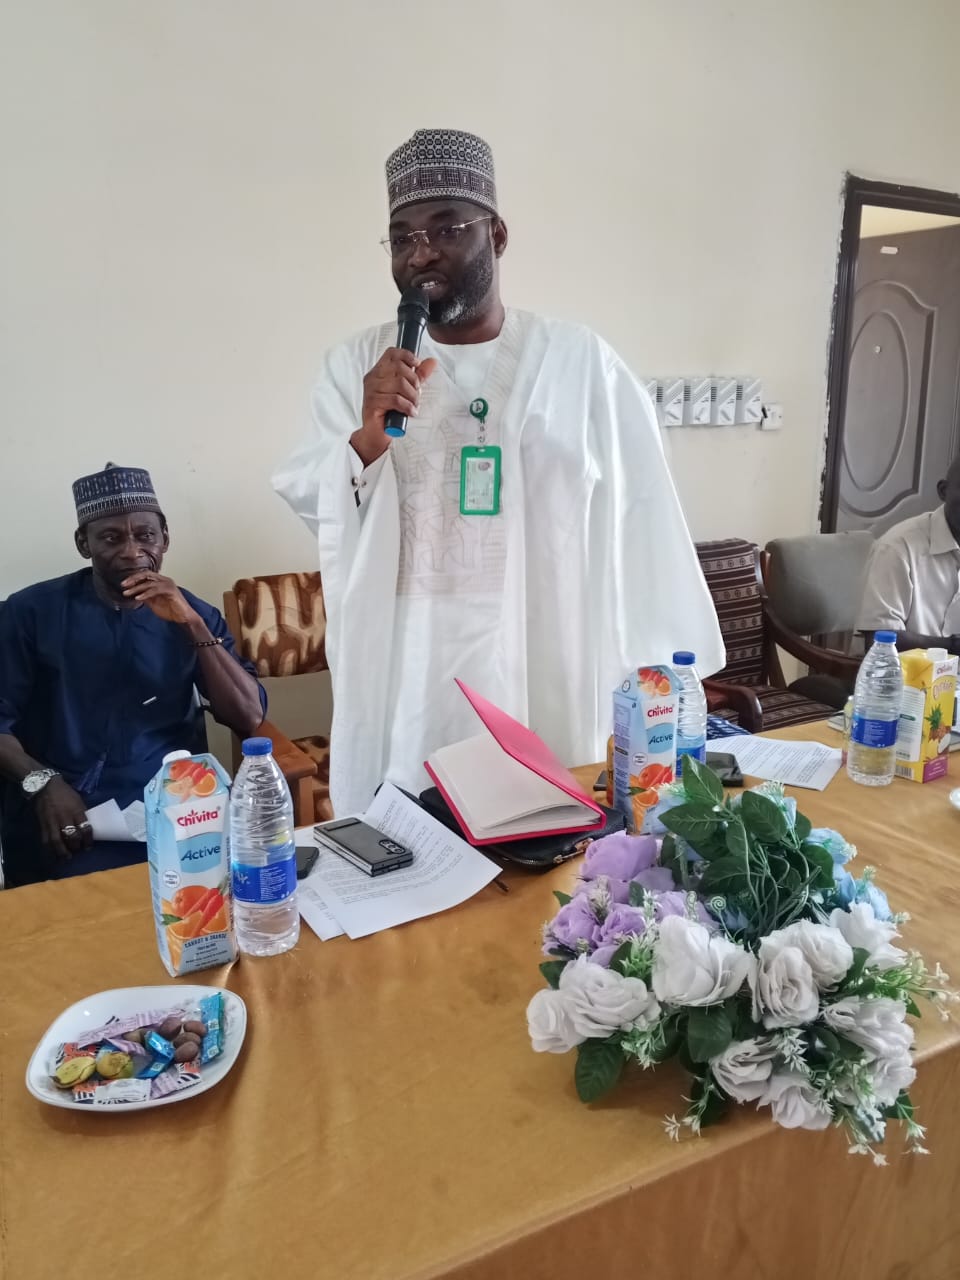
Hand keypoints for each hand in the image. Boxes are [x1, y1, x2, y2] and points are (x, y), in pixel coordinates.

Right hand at [33, 776, 92, 859]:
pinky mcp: (42, 824)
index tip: (89, 846)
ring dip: (62, 852)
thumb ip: (82, 814)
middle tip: (78, 851)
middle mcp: (64, 817)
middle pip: (71, 836)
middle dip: (76, 847)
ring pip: (57, 841)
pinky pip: (45, 840)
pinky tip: (54, 855)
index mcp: (76, 810)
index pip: (85, 828)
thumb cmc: (65, 793)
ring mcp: (52, 822)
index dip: (88, 840)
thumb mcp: (78, 800)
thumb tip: (87, 827)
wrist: (45, 786)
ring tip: (66, 857)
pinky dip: (50, 849)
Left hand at [122, 571, 199, 625]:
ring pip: (149, 583)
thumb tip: (133, 593)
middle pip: (146, 575)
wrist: (183, 618)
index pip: (145, 575)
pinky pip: (155, 590)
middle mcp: (164, 580)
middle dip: (133, 579)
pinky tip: (138, 598)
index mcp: (160, 581)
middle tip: (123, 585)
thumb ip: (145, 596)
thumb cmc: (171, 611)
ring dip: (137, 588)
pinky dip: (145, 593)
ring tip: (127, 593)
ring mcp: (168, 584)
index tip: (124, 585)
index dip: (134, 578)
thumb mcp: (153, 603)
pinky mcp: (171, 590)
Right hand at [351, 348, 436, 465]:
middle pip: (399, 368)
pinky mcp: (372, 403)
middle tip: (416, 394)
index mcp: (379, 371)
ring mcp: (370, 390)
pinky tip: (410, 412)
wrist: (376, 434)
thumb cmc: (390, 412)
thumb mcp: (407, 391)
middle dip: (414, 382)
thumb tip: (431, 361)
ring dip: (412, 396)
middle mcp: (372, 378)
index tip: (417, 365)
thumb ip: (418, 375)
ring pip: (399, 384)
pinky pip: (395, 399)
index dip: (407, 356)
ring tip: (413, 405)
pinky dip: (407, 406)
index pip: (392, 354)